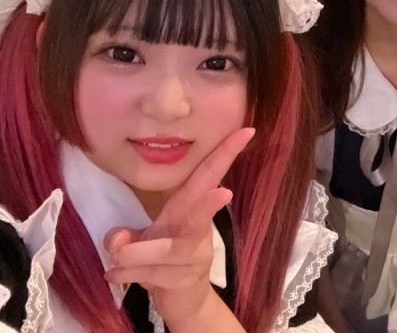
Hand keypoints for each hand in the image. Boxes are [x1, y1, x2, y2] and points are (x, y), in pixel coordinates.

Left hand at [103, 127, 253, 326]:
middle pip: (201, 216)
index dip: (226, 153)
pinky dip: (128, 275)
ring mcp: (196, 257)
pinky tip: (114, 277)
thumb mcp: (140, 242)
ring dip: (135, 254)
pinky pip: (154, 275)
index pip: (209, 176)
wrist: (183, 301)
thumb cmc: (162, 260)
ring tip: (114, 261)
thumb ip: (125, 236)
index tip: (246, 131)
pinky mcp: (187, 281)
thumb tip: (118, 241)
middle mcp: (198, 230)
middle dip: (209, 205)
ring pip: (166, 251)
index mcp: (189, 208)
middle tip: (224, 193)